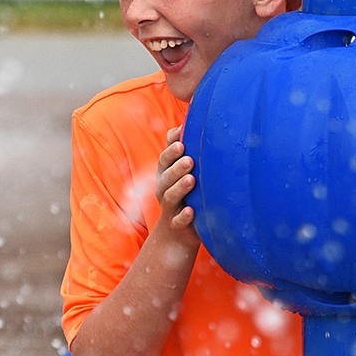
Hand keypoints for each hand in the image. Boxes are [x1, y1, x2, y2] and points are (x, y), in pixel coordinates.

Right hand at [156, 127, 200, 247]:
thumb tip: (183, 124)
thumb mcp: (178, 171)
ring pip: (170, 197)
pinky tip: (190, 211)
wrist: (177, 231)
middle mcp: (164, 190)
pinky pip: (178, 222)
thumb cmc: (183, 193)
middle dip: (176, 168)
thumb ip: (178, 149)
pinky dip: (183, 217)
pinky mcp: (177, 226)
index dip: (170, 151)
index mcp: (164, 175)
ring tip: (192, 180)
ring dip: (180, 188)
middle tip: (189, 160)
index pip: (164, 160)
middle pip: (166, 178)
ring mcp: (170, 208)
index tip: (181, 142)